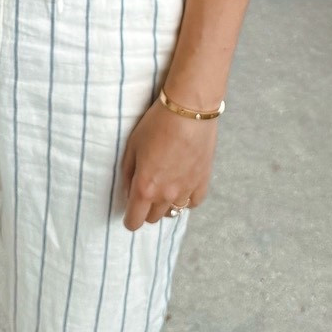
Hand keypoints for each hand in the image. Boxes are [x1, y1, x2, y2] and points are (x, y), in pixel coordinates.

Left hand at [119, 100, 216, 230]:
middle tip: (145, 192)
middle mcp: (166, 195)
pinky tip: (182, 186)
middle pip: (153, 218)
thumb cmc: (156, 124)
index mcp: (145, 188)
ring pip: (173, 212)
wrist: (189, 110)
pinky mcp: (202, 182)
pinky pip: (193, 203)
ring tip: (163, 188)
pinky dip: (186, 199)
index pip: (134, 221)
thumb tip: (129, 191)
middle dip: (146, 209)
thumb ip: (128, 174)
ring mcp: (186, 190)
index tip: (130, 211)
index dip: (130, 218)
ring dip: (165, 205)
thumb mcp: (132, 146)